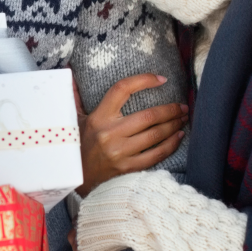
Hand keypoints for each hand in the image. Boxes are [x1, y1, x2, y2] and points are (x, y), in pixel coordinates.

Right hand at [76, 74, 186, 195]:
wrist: (75, 178)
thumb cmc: (78, 145)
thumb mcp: (73, 120)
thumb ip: (75, 97)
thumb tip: (69, 72)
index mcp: (98, 117)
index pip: (122, 89)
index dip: (143, 80)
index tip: (161, 79)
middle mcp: (109, 133)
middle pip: (148, 115)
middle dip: (170, 109)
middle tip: (182, 106)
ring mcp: (119, 152)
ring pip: (155, 134)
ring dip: (174, 125)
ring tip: (182, 119)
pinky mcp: (127, 168)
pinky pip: (156, 154)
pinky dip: (171, 144)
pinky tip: (178, 137)